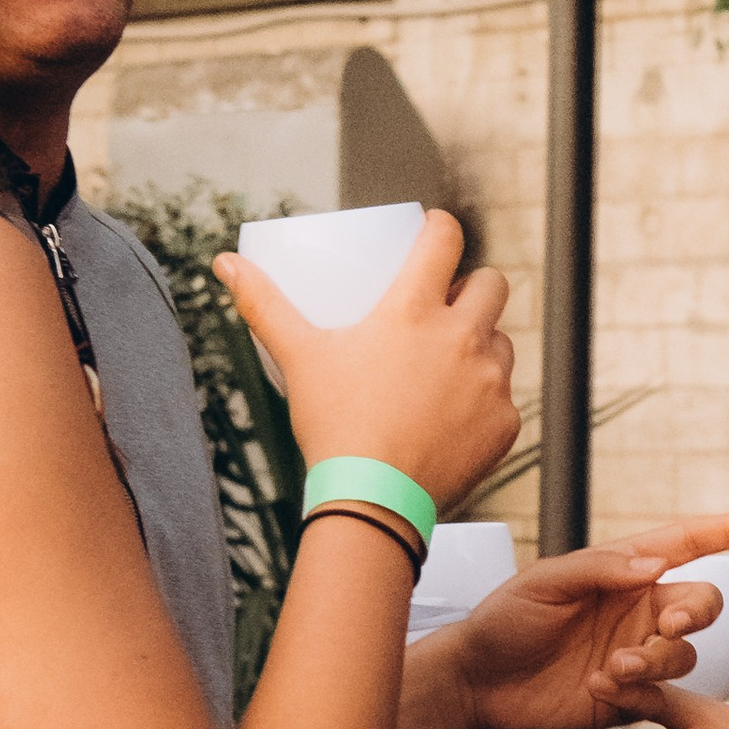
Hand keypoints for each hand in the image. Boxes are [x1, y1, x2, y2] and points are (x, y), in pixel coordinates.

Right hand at [218, 212, 518, 522]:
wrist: (373, 501)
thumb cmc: (334, 425)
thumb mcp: (297, 357)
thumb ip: (263, 305)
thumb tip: (224, 263)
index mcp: (415, 310)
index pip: (446, 239)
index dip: (442, 227)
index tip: (434, 233)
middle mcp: (463, 337)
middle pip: (492, 284)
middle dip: (472, 286)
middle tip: (445, 304)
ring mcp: (491, 381)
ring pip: (502, 341)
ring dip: (482, 343)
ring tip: (449, 364)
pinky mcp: (504, 422)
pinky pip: (504, 398)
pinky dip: (484, 402)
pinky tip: (455, 416)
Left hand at [426, 513, 728, 728]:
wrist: (477, 684)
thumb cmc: (502, 622)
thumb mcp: (545, 581)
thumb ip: (601, 568)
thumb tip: (654, 562)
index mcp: (622, 570)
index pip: (688, 543)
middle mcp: (638, 608)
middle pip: (702, 602)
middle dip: (697, 612)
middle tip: (668, 624)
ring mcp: (637, 651)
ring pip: (687, 651)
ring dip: (658, 658)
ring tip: (611, 667)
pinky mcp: (630, 693)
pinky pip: (662, 689)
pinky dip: (641, 686)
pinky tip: (600, 684)